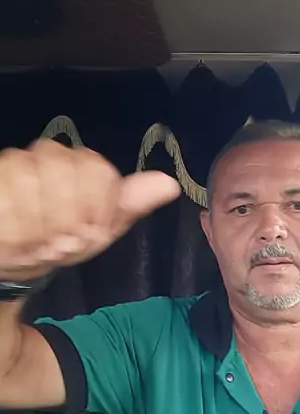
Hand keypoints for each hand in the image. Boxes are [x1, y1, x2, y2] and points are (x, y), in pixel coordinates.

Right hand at [0, 139, 181, 280]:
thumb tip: (169, 185)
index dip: (96, 210)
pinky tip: (16, 243)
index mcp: (83, 164)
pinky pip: (4, 199)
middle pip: (64, 172)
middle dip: (65, 219)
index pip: (98, 171)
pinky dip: (14, 231)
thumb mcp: (100, 229)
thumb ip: (130, 205)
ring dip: (36, 228)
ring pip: (29, 183)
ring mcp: (16, 164)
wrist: (17, 259)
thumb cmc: (62, 240)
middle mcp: (48, 154)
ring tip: (38, 245)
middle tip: (61, 244)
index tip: (89, 234)